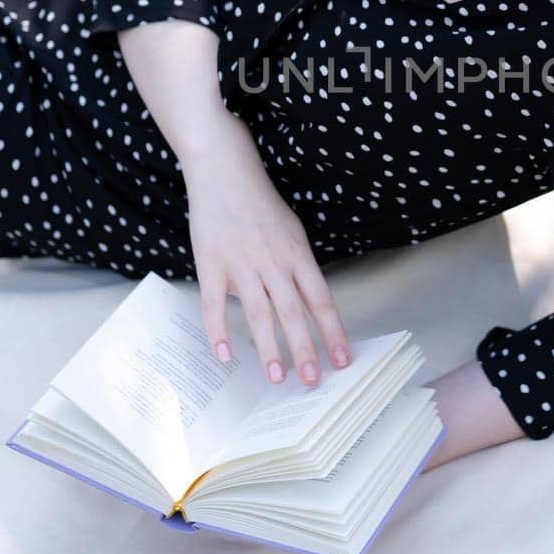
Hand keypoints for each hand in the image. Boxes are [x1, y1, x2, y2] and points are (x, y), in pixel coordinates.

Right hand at [184, 155, 352, 387]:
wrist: (224, 171)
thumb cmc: (261, 205)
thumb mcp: (292, 232)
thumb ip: (298, 268)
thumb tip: (307, 307)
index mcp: (297, 254)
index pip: (321, 300)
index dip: (332, 333)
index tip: (342, 361)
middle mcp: (273, 262)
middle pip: (293, 313)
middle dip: (305, 350)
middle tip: (311, 382)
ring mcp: (241, 264)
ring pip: (258, 314)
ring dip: (268, 349)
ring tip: (277, 377)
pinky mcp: (211, 264)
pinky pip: (214, 305)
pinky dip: (219, 331)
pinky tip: (225, 355)